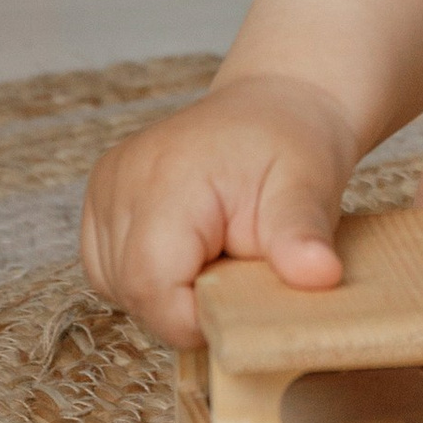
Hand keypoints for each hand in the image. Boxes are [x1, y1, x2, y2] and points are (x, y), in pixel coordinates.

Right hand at [81, 75, 360, 348]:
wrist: (276, 106)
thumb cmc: (294, 144)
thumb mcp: (309, 187)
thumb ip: (302, 238)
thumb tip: (322, 276)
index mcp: (165, 179)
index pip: (152, 285)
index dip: (197, 317)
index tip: (244, 302)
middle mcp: (119, 180)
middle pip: (133, 290)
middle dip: (188, 303)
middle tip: (239, 270)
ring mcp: (103, 188)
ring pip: (116, 285)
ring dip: (168, 290)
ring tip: (218, 253)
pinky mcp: (100, 199)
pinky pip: (108, 268)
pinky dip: (150, 275)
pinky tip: (190, 252)